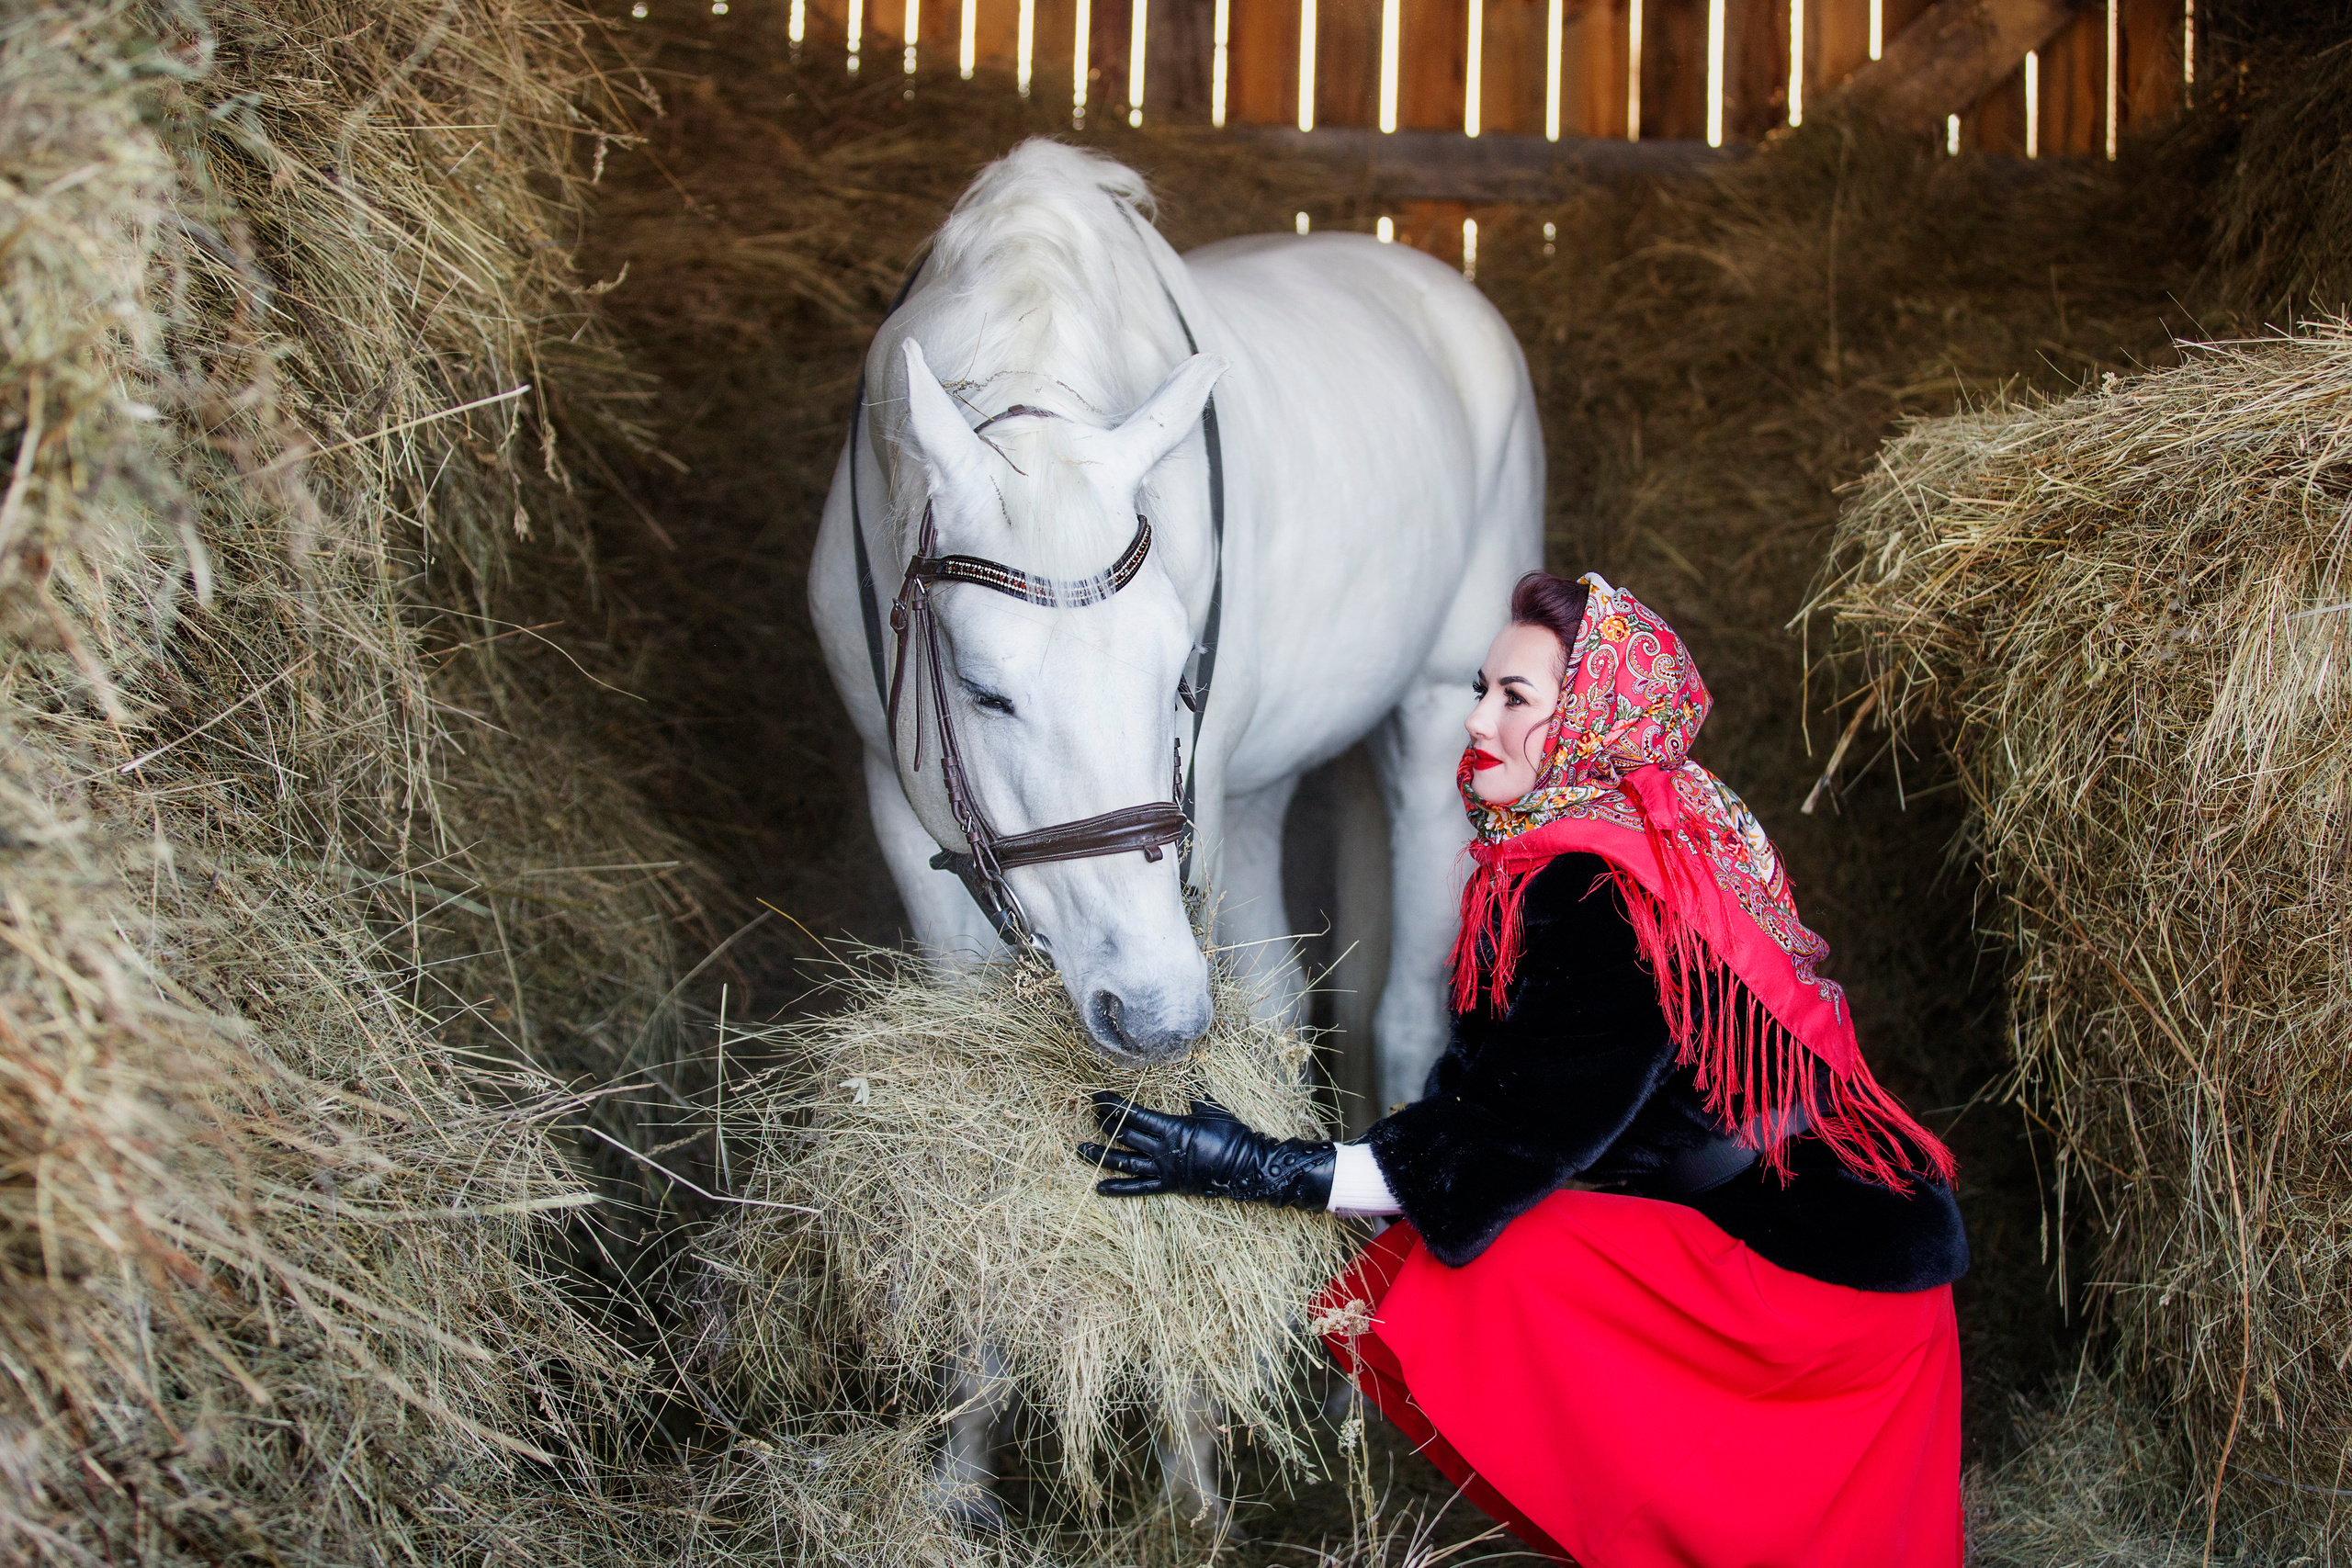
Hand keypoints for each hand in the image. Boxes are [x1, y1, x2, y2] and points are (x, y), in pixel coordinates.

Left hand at [1077, 1092, 1333, 1209]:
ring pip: (1124, 1162)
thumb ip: (1195, 1097)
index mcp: (1170, 1127)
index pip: (1133, 1114)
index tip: (1096, 1096)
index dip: (1112, 1105)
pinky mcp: (1168, 1186)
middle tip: (1090, 1115)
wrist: (1246, 1166)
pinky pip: (1138, 1189)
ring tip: (1081, 1149)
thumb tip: (1191, 1079)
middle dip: (1105, 1124)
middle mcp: (1161, 1150)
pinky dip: (1119, 1189)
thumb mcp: (1211, 1109)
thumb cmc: (1231, 1134)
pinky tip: (1100, 1188)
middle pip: (1124, 1135)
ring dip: (1101, 1156)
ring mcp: (1163, 1170)